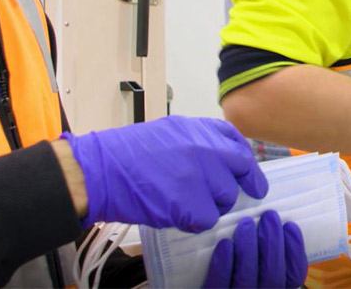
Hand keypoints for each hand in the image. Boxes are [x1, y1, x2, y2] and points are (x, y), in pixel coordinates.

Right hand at [62, 116, 267, 230]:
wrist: (101, 169)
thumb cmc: (126, 152)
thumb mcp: (169, 131)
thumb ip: (198, 141)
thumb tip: (219, 158)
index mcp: (199, 129)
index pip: (238, 142)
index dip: (245, 161)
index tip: (249, 174)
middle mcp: (206, 148)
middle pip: (242, 169)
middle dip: (242, 184)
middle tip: (236, 196)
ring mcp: (200, 175)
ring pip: (226, 198)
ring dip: (210, 205)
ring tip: (185, 201)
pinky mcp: (191, 203)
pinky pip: (206, 219)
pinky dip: (193, 221)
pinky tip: (176, 213)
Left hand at [203, 211, 306, 287]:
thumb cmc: (237, 268)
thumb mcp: (260, 263)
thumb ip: (267, 251)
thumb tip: (272, 220)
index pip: (294, 276)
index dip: (295, 251)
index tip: (290, 225)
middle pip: (272, 276)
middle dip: (272, 242)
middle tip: (268, 216)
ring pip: (247, 279)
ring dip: (248, 248)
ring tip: (246, 223)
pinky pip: (220, 284)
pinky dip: (224, 263)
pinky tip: (225, 243)